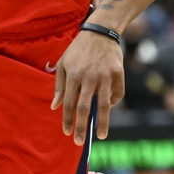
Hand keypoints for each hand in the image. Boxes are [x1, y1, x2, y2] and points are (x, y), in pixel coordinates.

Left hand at [51, 29, 124, 145]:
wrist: (101, 31)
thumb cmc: (79, 49)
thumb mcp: (64, 63)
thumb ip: (59, 86)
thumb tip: (54, 106)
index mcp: (74, 75)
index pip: (70, 103)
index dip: (68, 119)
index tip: (67, 132)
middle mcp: (89, 77)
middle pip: (85, 108)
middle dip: (81, 127)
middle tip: (79, 142)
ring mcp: (105, 75)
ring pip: (104, 105)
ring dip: (103, 122)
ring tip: (101, 135)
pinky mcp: (118, 73)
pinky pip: (118, 93)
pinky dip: (114, 102)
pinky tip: (109, 107)